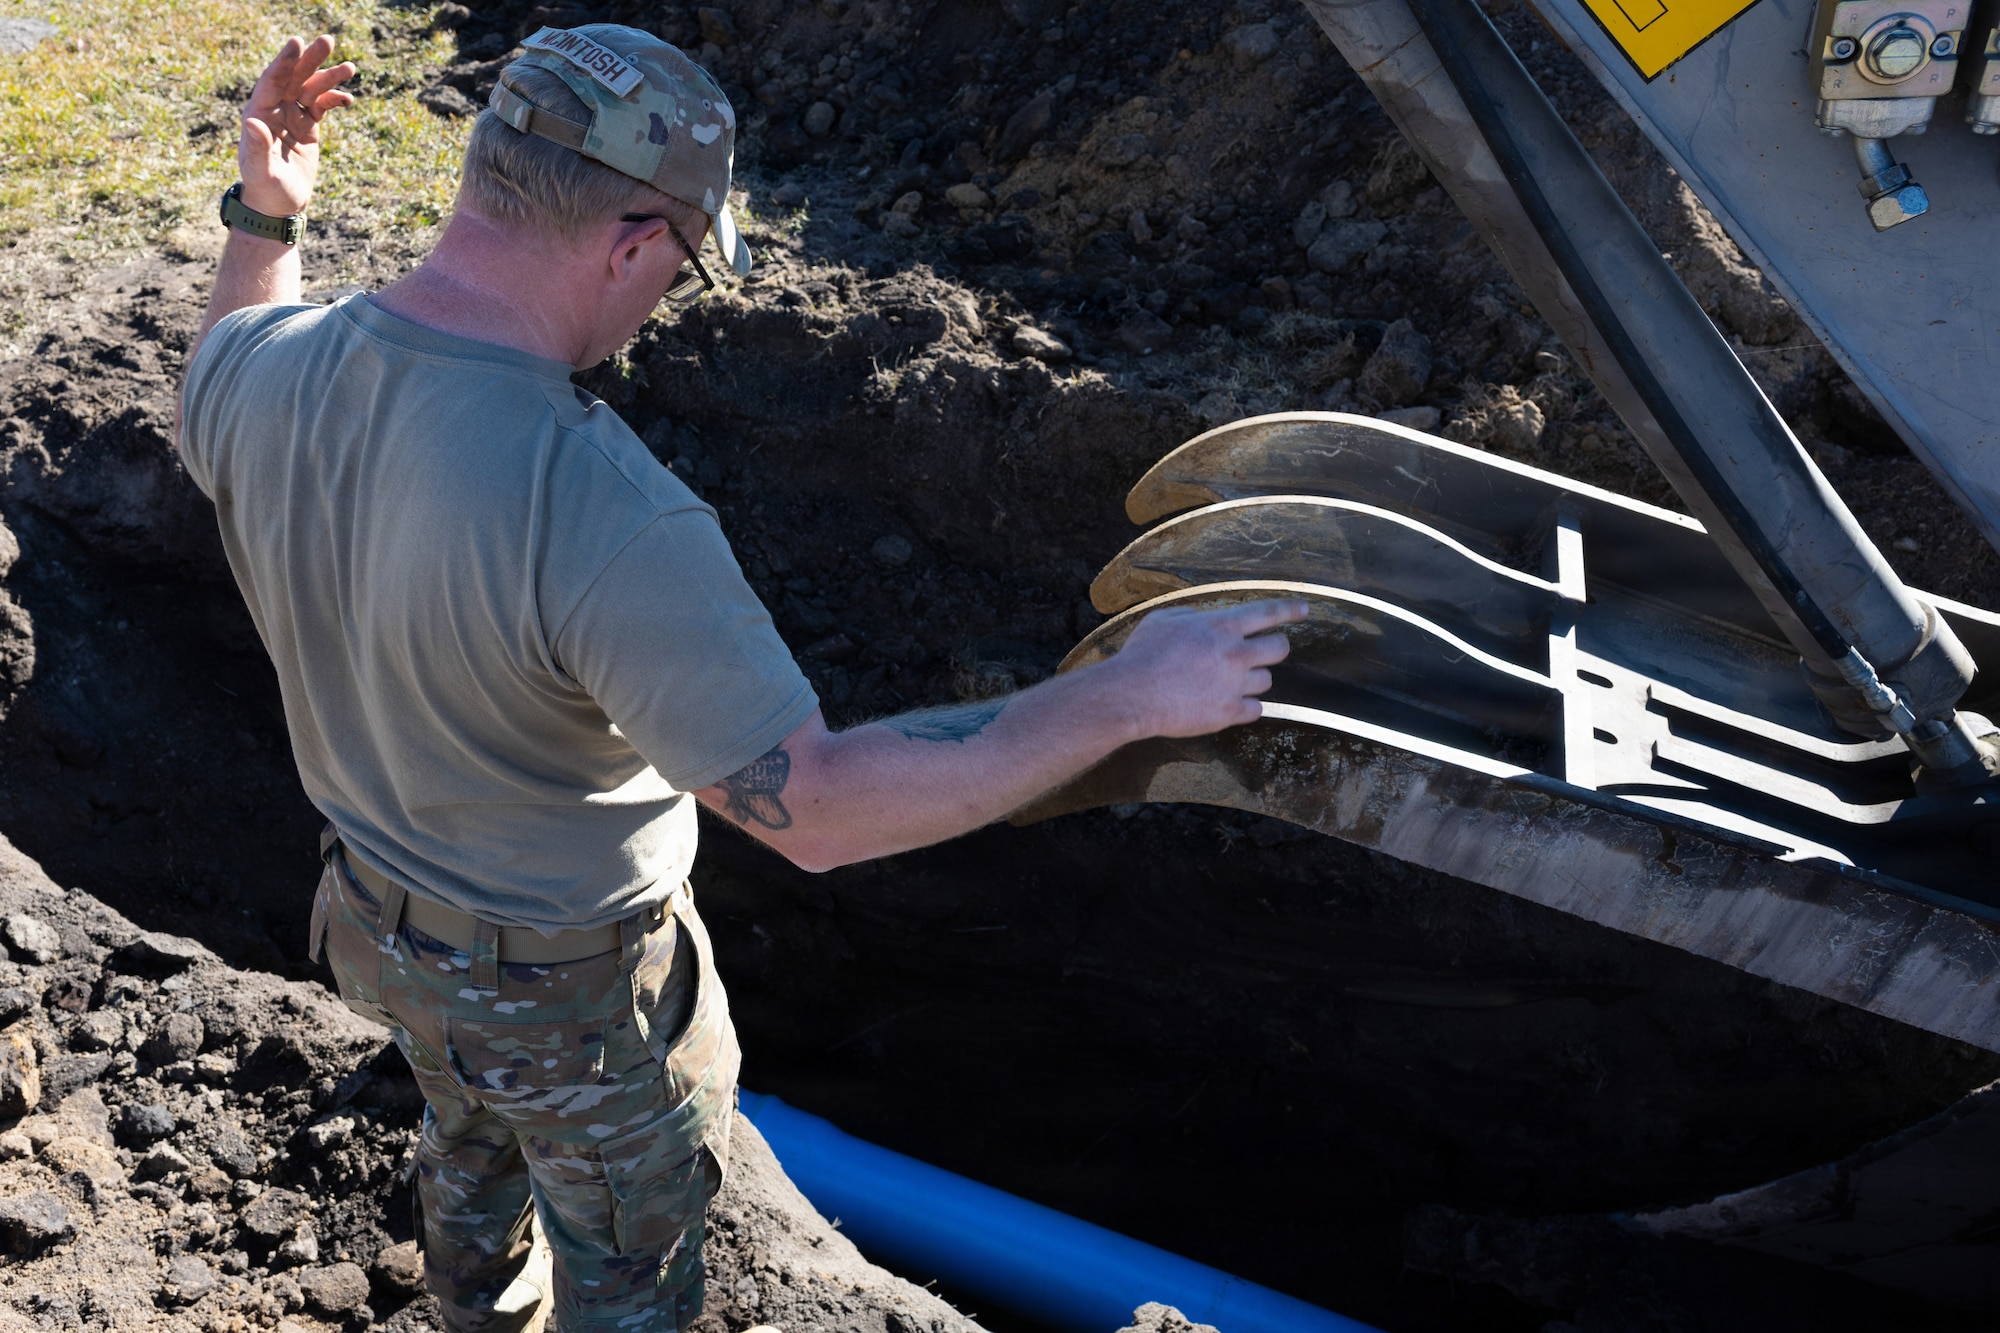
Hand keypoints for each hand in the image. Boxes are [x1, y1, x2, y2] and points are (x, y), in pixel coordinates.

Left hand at [237, 35, 356, 217]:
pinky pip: (322, 106)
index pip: (272, 81)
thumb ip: (257, 146)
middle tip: (328, 40)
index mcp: (259, 114)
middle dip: (310, 59)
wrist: (279, 206)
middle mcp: (274, 110)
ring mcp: (292, 117)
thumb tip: (252, 122)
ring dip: (329, 77)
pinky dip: (335, 100)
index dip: (285, 62)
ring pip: (311, 89)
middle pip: (293, 77)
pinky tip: (348, 99)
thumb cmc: (266, 190)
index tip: (297, 42)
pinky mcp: (307, 127)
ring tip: (351, 68)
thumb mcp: (261, 171)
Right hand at [1108, 598, 1308, 737]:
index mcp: (1221, 626)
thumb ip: (1192, 617)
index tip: (1304, 609)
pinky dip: (1244, 707)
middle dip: (1274, 649)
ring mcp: (1235, 685)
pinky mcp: (1229, 713)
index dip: (1289, 609)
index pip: (1267, 613)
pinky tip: (1227, 704)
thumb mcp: (1164, 619)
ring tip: (1228, 682)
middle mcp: (1236, 653)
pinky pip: (1255, 709)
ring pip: (1266, 681)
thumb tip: (1203, 620)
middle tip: (1260, 654)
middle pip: (1279, 649)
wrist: (1133, 694)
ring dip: (1252, 680)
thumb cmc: (1143, 654)